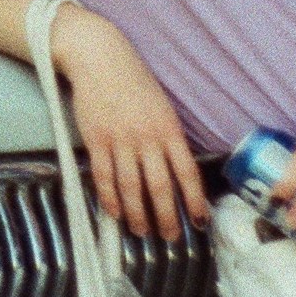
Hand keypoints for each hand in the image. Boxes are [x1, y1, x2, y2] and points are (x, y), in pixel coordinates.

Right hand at [51, 9, 210, 239]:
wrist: (100, 59)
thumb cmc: (134, 82)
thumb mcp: (163, 107)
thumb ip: (169, 138)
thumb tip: (176, 171)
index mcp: (169, 130)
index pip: (187, 173)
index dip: (194, 201)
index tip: (199, 222)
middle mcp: (147, 138)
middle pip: (160, 187)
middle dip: (166, 217)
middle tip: (170, 237)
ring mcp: (120, 140)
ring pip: (131, 187)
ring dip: (137, 214)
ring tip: (141, 231)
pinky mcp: (96, 140)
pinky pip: (104, 176)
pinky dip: (109, 198)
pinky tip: (115, 213)